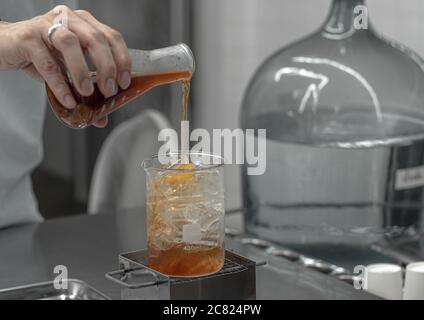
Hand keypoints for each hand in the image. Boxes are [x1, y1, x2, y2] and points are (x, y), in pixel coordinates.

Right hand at [0, 5, 131, 127]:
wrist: (6, 47)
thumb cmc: (43, 56)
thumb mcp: (69, 72)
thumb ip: (87, 92)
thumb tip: (102, 119)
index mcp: (85, 23)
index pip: (112, 37)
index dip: (122, 60)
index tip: (125, 83)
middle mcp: (68, 19)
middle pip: (96, 39)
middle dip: (107, 67)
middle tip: (109, 90)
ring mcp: (46, 26)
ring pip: (70, 44)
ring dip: (82, 71)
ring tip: (87, 93)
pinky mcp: (28, 38)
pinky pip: (47, 62)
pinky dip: (60, 84)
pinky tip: (67, 100)